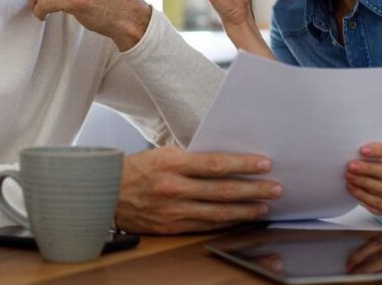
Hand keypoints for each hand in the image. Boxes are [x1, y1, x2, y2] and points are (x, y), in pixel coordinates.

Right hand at [116, 145, 281, 233]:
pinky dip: (226, 223)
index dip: (243, 165)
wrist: (105, 194)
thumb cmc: (136, 169)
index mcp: (173, 164)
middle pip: (223, 191)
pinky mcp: (171, 227)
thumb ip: (191, 157)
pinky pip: (205, 226)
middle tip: (276, 188)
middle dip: (253, 190)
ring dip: (245, 210)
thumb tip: (224, 160)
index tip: (264, 164)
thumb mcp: (163, 154)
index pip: (216, 164)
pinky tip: (240, 219)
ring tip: (264, 206)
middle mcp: (174, 188)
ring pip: (218, 213)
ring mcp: (173, 211)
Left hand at [344, 142, 381, 216]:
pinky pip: (380, 205)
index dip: (379, 151)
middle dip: (368, 169)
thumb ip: (375, 152)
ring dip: (364, 183)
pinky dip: (364, 197)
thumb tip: (355, 152)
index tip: (362, 150)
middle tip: (351, 166)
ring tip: (349, 178)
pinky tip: (353, 189)